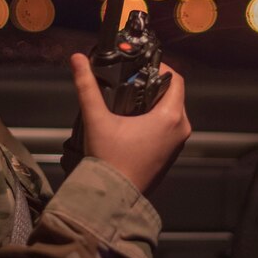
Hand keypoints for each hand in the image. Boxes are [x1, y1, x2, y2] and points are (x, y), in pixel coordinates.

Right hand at [69, 53, 189, 193]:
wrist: (113, 199)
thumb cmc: (109, 159)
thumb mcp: (96, 119)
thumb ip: (87, 86)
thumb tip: (76, 58)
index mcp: (170, 117)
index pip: (176, 80)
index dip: (161, 68)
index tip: (141, 66)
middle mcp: (181, 129)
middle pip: (174, 95)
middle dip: (154, 85)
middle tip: (131, 81)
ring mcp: (178, 144)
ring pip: (172, 111)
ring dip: (155, 103)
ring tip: (129, 99)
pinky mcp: (171, 155)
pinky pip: (170, 128)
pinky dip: (157, 119)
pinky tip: (134, 121)